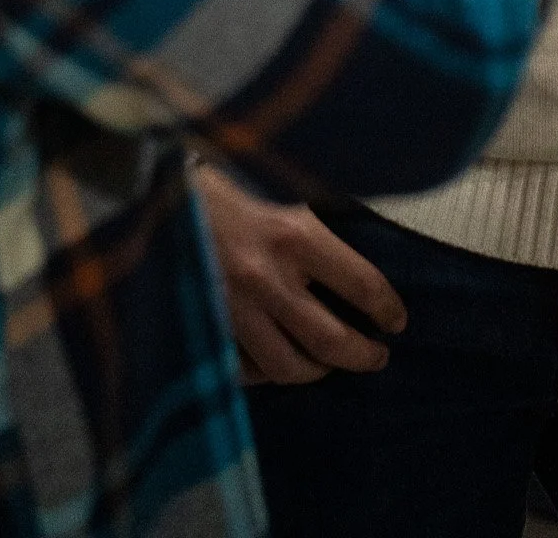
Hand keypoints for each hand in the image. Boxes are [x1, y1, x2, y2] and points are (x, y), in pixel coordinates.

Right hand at [193, 161, 405, 384]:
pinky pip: (245, 370)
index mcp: (294, 234)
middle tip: (377, 356)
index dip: (387, 307)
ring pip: (289, 366)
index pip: (360, 284)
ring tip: (327, 364)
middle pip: (330, 339)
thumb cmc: (229, 186)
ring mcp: (233, 307)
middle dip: (363, 355)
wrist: (161, 193)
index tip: (396, 320)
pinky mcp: (206, 325)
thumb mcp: (283, 192)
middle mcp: (267, 276)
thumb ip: (316, 231)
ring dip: (317, 370)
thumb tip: (356, 270)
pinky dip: (266, 372)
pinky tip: (277, 360)